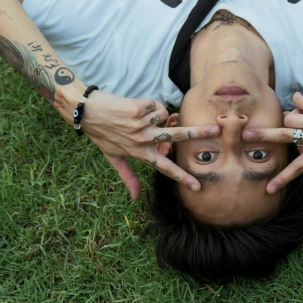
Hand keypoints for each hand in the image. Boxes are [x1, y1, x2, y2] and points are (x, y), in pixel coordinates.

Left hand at [78, 91, 219, 199]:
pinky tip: (137, 107)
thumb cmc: (101, 135)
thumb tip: (135, 198)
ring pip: (164, 115)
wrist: (86, 111)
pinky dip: (149, 104)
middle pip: (176, 138)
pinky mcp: (137, 109)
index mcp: (139, 154)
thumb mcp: (113, 157)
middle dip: (198, 133)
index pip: (164, 168)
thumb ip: (127, 177)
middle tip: (216, 131)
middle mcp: (141, 141)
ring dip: (157, 113)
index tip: (197, 186)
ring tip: (140, 115)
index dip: (181, 178)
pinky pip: (155, 104)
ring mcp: (140, 124)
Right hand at [242, 90, 302, 193]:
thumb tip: (294, 137)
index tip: (269, 190)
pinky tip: (300, 97)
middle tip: (246, 135)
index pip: (299, 169)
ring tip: (300, 110)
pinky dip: (297, 98)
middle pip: (284, 138)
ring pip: (290, 117)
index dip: (282, 179)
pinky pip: (299, 101)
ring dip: (291, 112)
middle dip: (264, 136)